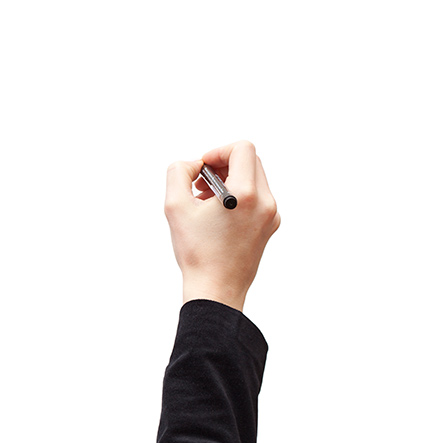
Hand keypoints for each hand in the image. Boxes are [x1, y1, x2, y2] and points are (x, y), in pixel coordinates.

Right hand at [164, 141, 279, 310]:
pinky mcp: (270, 226)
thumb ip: (178, 173)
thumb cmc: (196, 252)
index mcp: (246, 194)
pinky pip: (258, 197)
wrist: (216, 290)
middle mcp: (265, 202)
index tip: (203, 168)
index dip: (219, 151)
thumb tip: (193, 165)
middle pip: (250, 161)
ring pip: (254, 178)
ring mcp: (271, 215)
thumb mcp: (174, 206)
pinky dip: (238, 196)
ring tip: (205, 200)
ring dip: (230, 180)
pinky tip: (218, 215)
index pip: (242, 149)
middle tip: (201, 183)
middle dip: (223, 165)